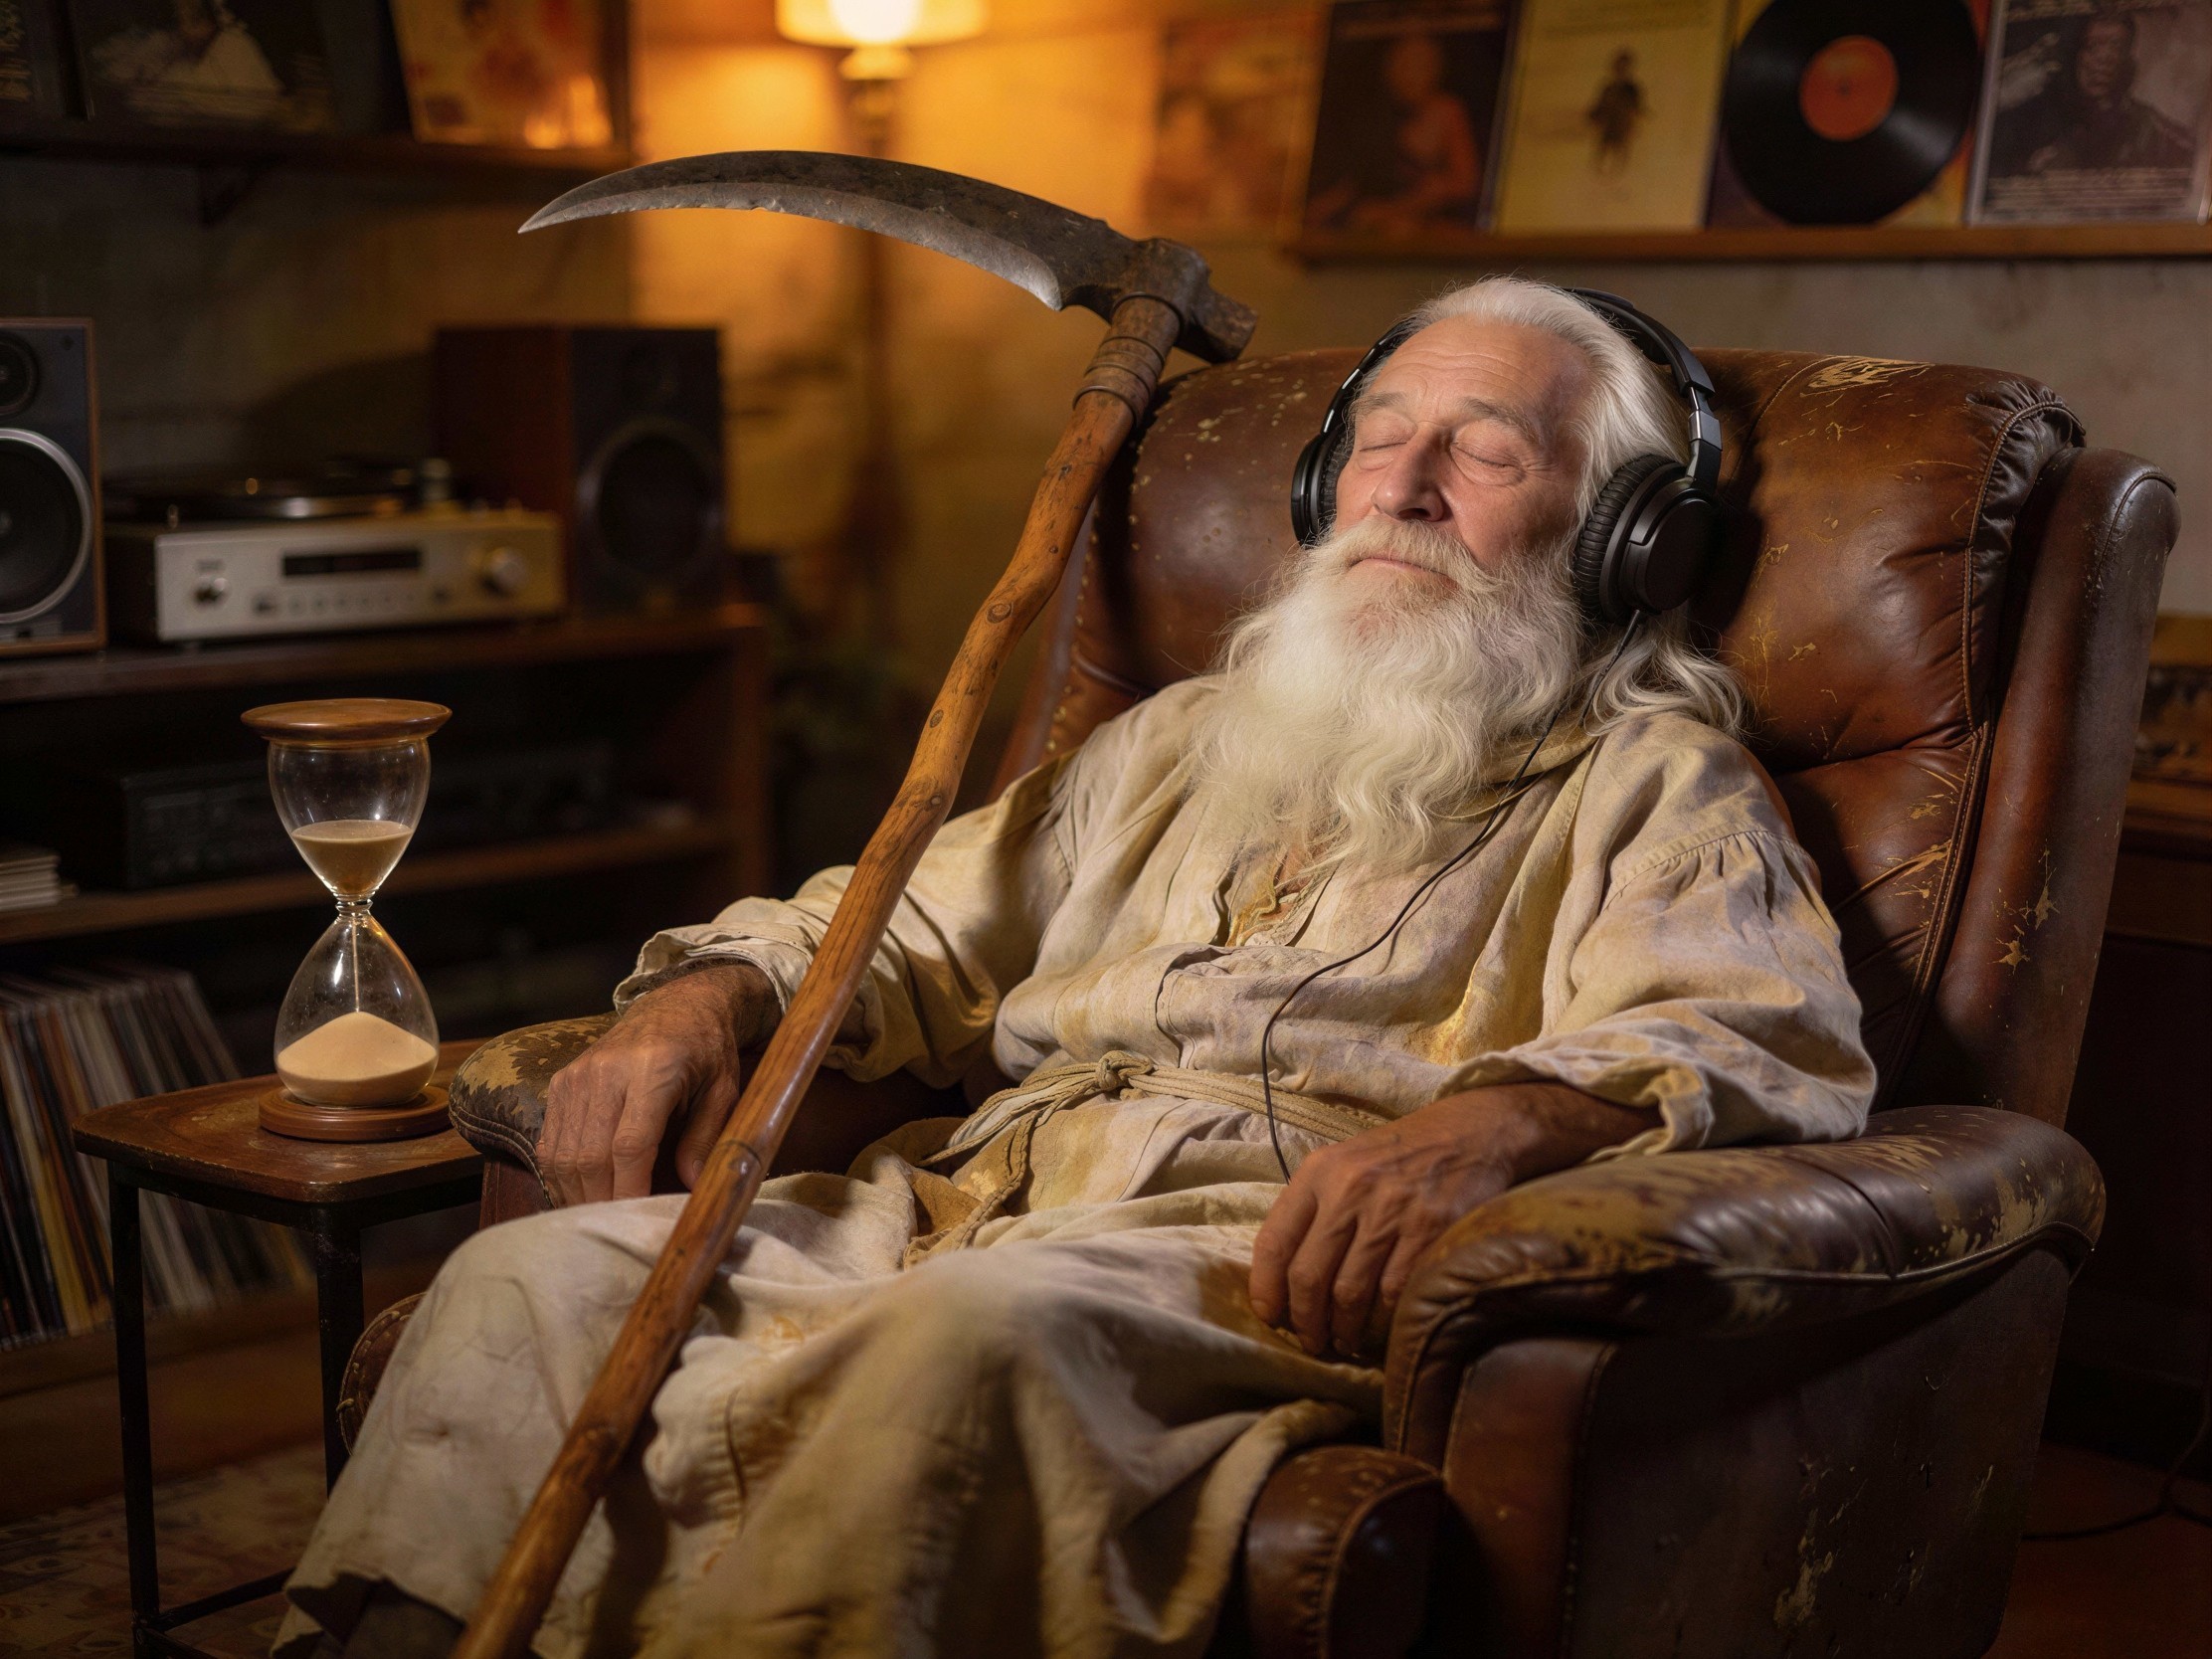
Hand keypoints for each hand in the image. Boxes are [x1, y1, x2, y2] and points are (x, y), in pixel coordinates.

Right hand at [536, 963, 774, 1205]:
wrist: (676, 1006)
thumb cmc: (706, 1051)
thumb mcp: (724, 1090)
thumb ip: (707, 1139)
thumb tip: (694, 1189)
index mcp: (653, 1069)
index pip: (629, 1144)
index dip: (629, 1190)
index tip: (638, 1220)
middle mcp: (606, 1071)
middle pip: (589, 1156)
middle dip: (602, 1202)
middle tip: (619, 1231)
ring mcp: (577, 1076)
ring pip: (563, 1154)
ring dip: (578, 1195)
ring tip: (599, 1220)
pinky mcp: (561, 1082)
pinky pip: (550, 1142)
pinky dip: (561, 1176)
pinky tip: (581, 1195)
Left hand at [1247, 1083, 1654, 1358]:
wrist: (1471, 1132)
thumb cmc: (1400, 1156)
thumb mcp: (1345, 1164)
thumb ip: (1314, 1209)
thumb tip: (1284, 1276)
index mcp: (1319, 1172)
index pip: (1274, 1241)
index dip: (1266, 1289)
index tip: (1270, 1316)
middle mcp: (1349, 1189)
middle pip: (1309, 1277)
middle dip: (1305, 1321)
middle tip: (1312, 1342)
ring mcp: (1390, 1210)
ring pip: (1350, 1293)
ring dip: (1343, 1330)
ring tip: (1344, 1342)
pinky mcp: (1430, 1229)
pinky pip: (1396, 1292)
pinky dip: (1384, 1321)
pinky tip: (1381, 1329)